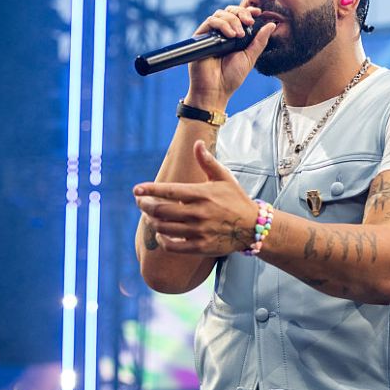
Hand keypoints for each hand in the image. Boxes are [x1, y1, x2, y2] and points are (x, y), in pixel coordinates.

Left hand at [134, 140, 257, 255]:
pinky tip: (161, 234)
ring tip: (150, 217)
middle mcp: (198, 213)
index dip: (149, 190)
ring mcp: (199, 231)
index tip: (136, 189)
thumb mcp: (224, 178)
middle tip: (140, 202)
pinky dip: (162, 240)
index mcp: (201, 194)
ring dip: (152, 222)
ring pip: (163, 228)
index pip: (168, 190)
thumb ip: (207, 161)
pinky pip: (172, 246)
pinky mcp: (200, 247)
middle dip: (145, 206)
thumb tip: (197, 143)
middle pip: (160, 211)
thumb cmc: (236, 199)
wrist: (253, 227)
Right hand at [186, 4, 275, 106]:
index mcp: (233, 36)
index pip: (239, 16)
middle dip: (241, 13)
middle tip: (249, 21)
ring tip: (239, 35)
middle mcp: (221, 33)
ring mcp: (210, 34)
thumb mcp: (250, 57)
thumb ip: (260, 41)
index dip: (247, 11)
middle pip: (229, 11)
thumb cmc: (232, 77)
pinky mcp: (200, 37)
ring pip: (220, 14)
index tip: (258, 13)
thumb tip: (272, 24)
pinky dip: (222, 25)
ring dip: (233, 20)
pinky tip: (231, 36)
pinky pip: (210, 22)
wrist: (216, 90)